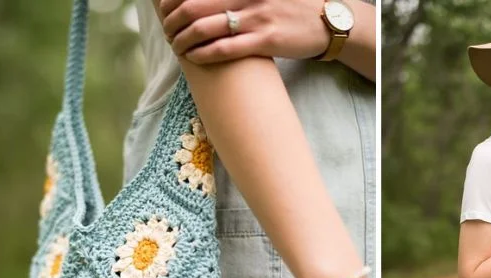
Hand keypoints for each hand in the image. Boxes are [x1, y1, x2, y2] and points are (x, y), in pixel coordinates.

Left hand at [158, 0, 330, 62]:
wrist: (325, 23)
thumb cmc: (290, 8)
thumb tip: (206, 4)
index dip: (173, 0)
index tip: (165, 10)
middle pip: (193, 6)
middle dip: (172, 21)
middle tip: (168, 32)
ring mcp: (256, 18)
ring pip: (204, 28)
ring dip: (183, 40)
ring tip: (177, 47)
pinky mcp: (265, 41)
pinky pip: (225, 48)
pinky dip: (204, 54)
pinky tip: (194, 57)